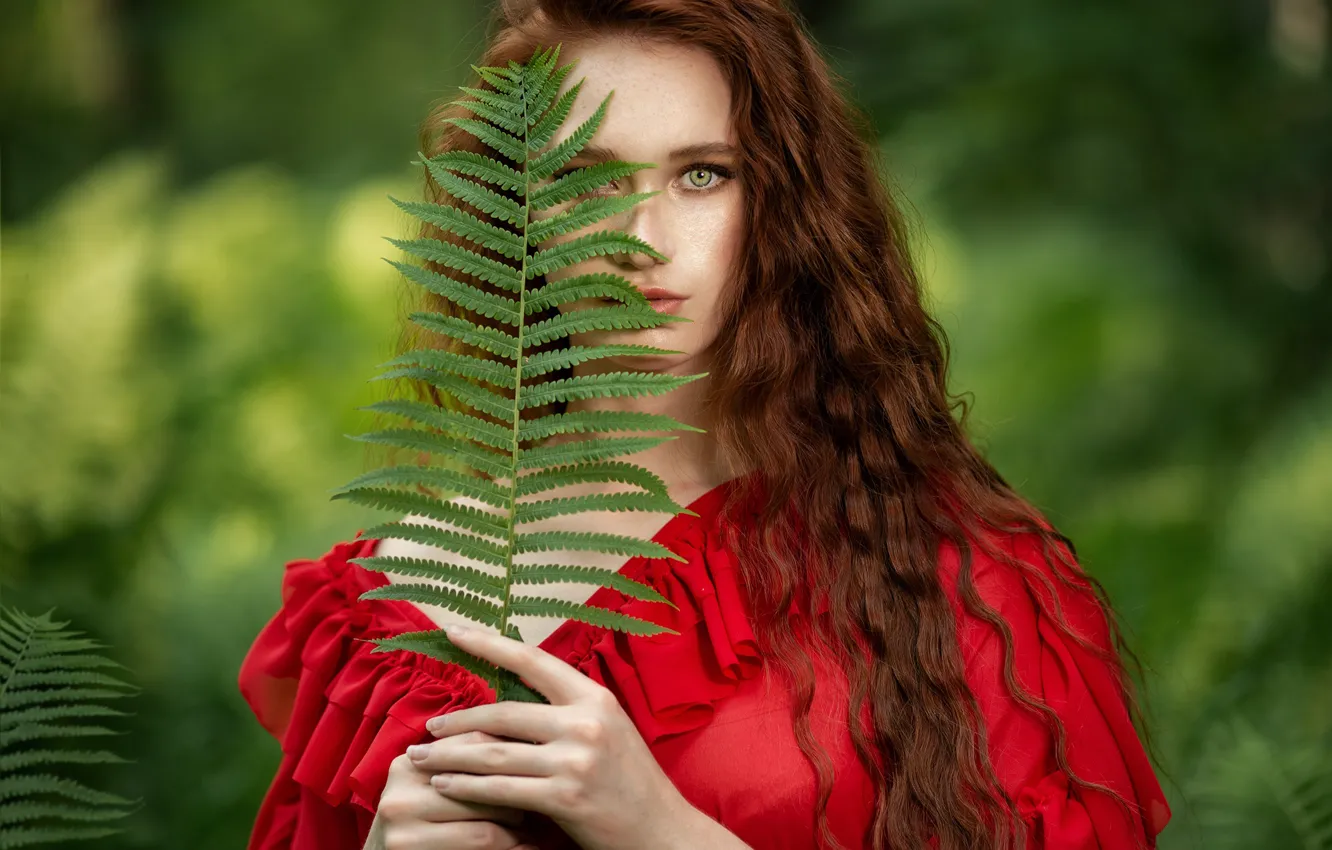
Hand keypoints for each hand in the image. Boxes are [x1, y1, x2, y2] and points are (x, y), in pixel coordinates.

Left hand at [406, 623, 689, 849]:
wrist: (662, 831)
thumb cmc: (630, 782)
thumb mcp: (607, 730)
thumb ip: (566, 712)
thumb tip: (510, 699)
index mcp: (595, 697)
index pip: (532, 661)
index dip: (489, 644)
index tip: (454, 633)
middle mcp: (585, 721)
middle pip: (502, 713)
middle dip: (457, 720)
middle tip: (429, 728)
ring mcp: (575, 759)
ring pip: (493, 752)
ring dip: (449, 756)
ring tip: (421, 757)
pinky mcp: (564, 796)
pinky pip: (500, 789)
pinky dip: (465, 787)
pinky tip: (444, 785)